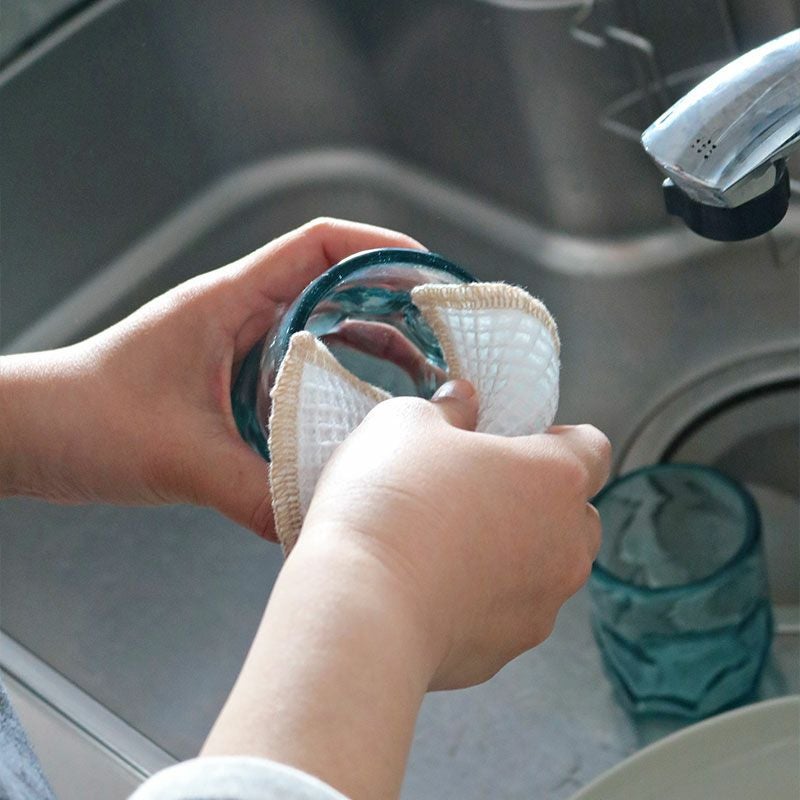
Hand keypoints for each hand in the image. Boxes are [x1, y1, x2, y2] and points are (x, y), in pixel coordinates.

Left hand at [0, 218, 423, 538]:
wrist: (28, 434)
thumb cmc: (82, 418)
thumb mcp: (177, 454)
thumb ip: (251, 491)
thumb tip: (315, 525)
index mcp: (230, 302)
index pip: (320, 246)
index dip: (380, 249)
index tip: (427, 275)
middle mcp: (239, 316)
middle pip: (335, 288)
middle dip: (392, 307)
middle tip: (439, 341)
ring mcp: (236, 348)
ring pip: (320, 331)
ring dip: (369, 348)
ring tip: (416, 378)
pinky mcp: (230, 383)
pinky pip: (297, 372)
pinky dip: (334, 385)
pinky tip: (355, 419)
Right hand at [202, 380, 610, 798]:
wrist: (361, 606)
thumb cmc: (389, 501)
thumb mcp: (405, 423)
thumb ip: (447, 407)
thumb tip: (463, 403)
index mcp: (555, 477)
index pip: (593, 448)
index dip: (559, 441)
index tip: (519, 442)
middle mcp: (566, 544)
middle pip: (577, 514)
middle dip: (542, 502)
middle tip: (481, 492)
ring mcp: (541, 604)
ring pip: (547, 569)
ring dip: (515, 554)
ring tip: (451, 544)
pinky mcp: (506, 650)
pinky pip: (507, 613)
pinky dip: (483, 600)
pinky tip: (431, 587)